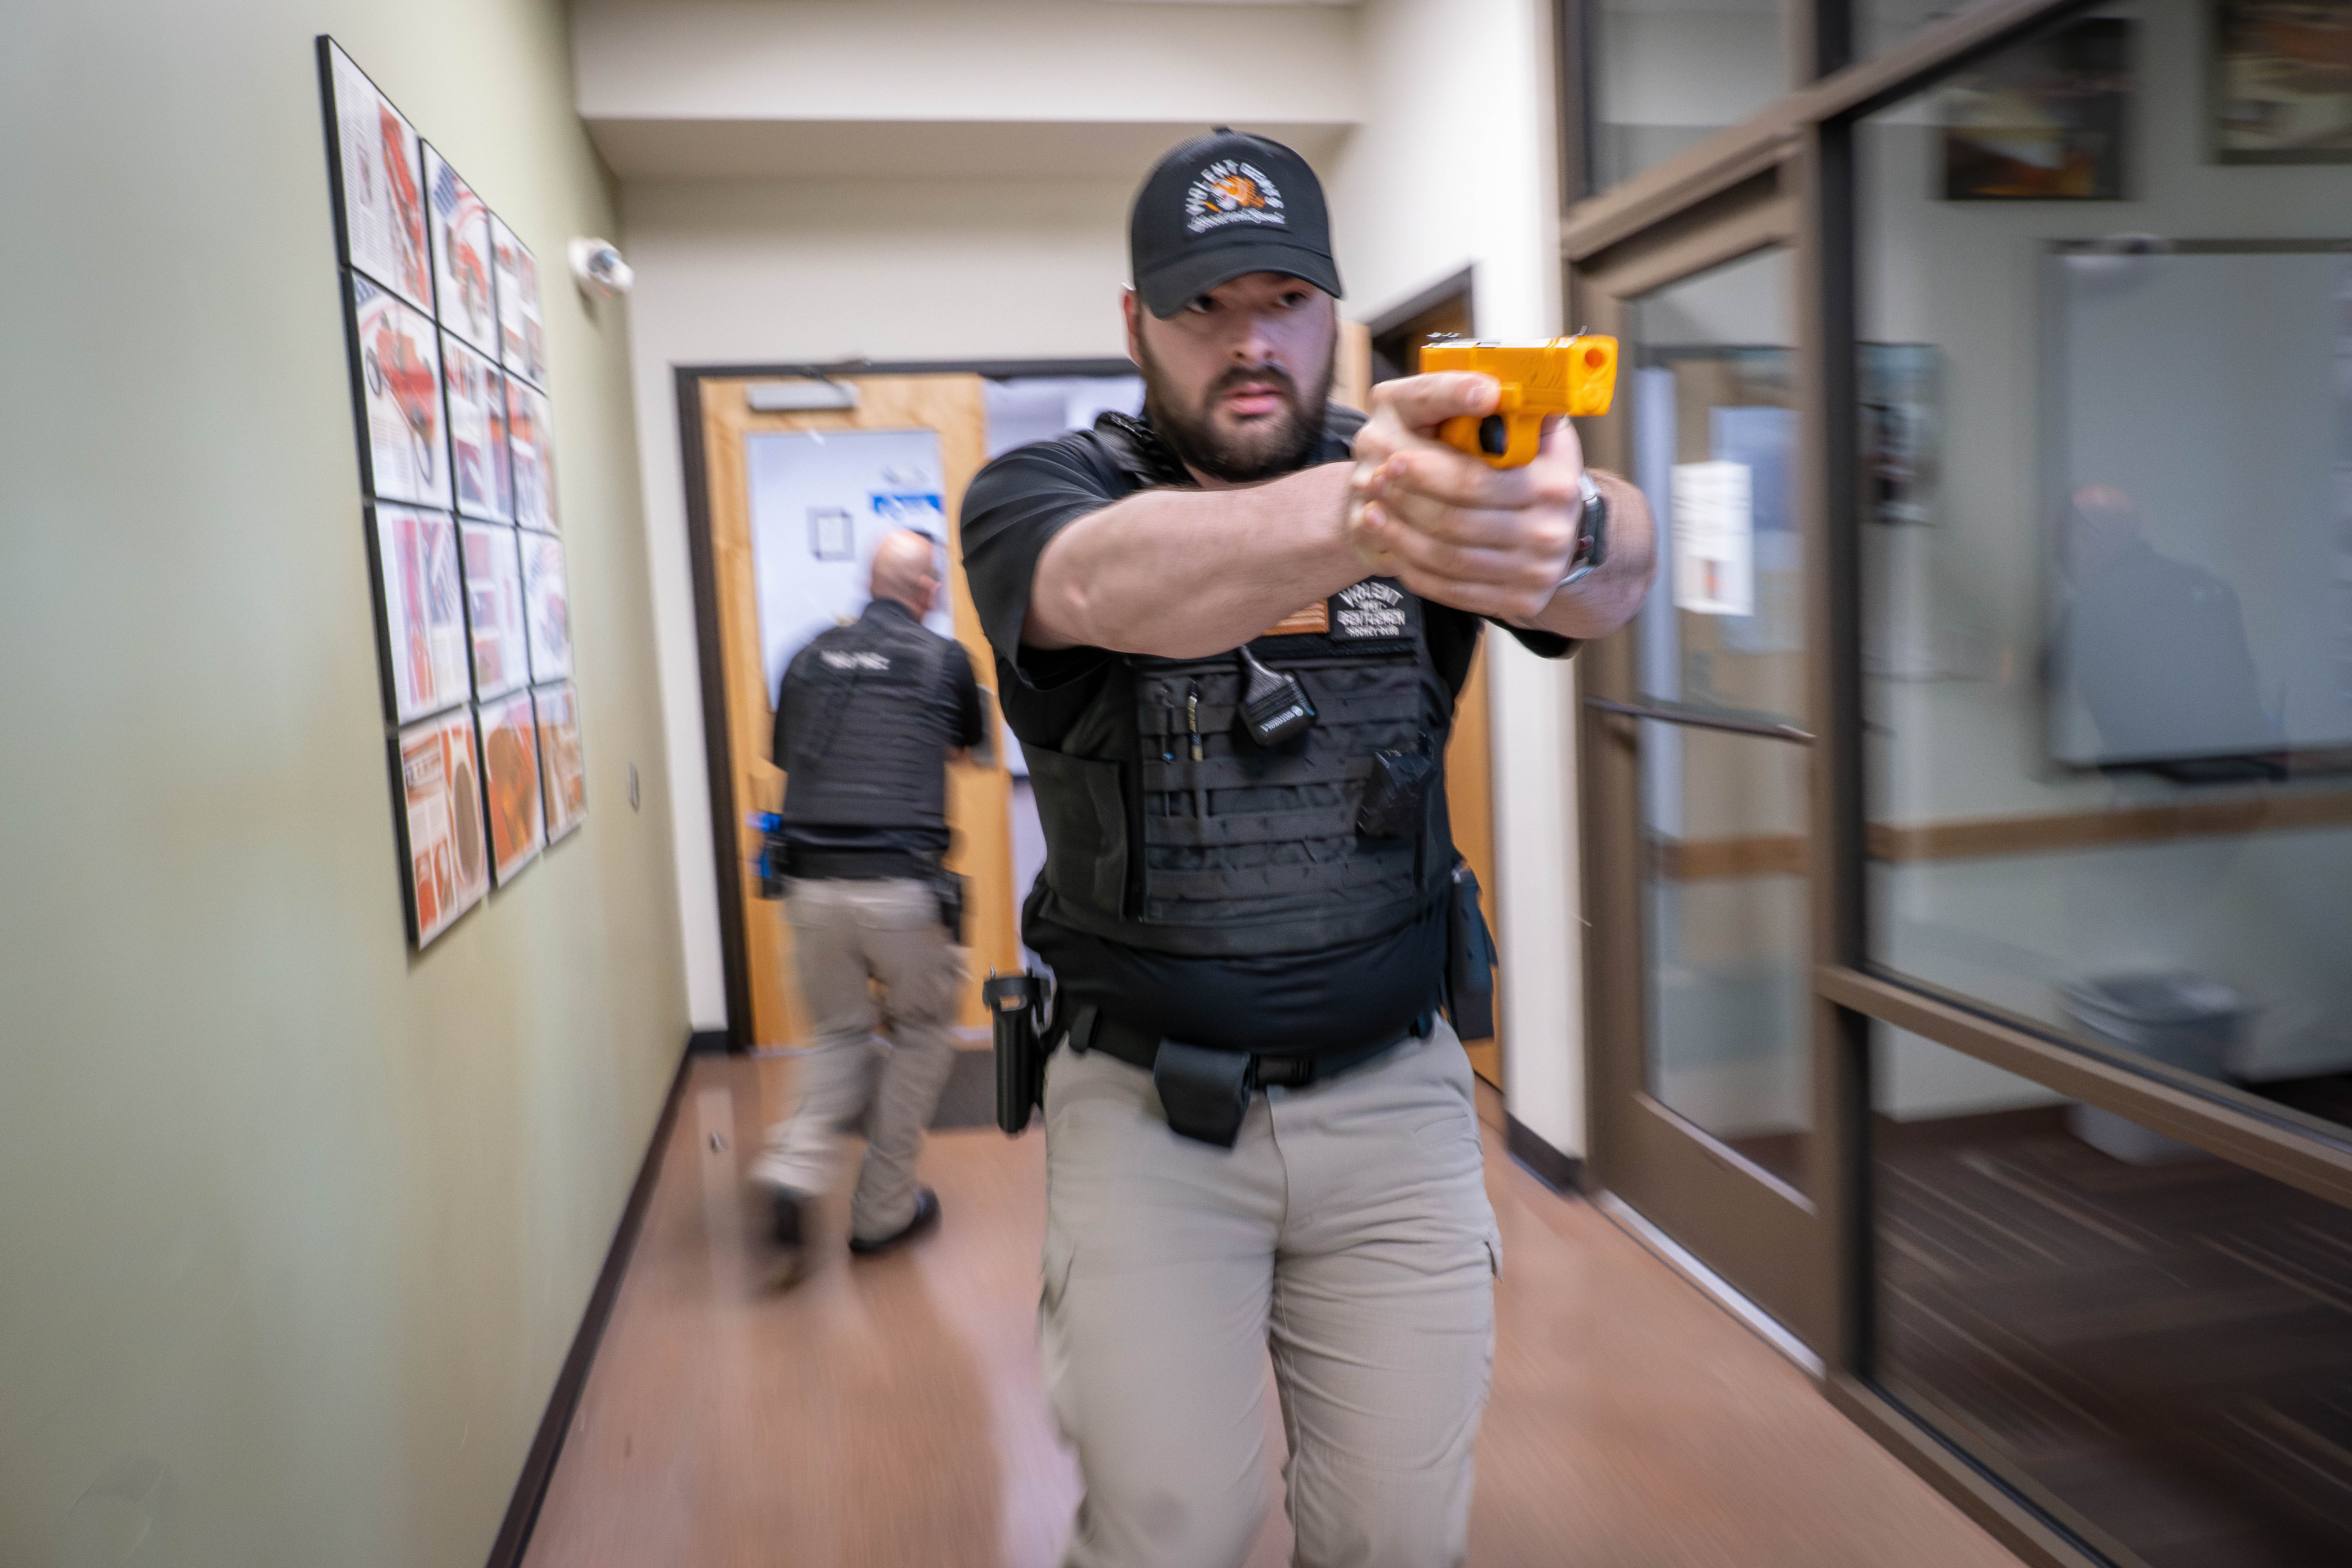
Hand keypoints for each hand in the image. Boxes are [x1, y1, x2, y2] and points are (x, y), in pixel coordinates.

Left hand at [1345, 372, 1583, 622]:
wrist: (1560, 531)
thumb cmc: (1535, 469)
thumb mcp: (1539, 430)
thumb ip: (1517, 407)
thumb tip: (1491, 388)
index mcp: (1554, 483)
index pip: (1476, 481)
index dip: (1428, 472)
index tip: (1393, 458)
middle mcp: (1549, 532)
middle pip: (1455, 523)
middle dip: (1407, 501)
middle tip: (1373, 480)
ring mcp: (1535, 572)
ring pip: (1448, 558)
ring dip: (1401, 536)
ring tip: (1371, 511)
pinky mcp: (1518, 602)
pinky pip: (1453, 590)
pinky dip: (1416, 571)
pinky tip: (1393, 549)